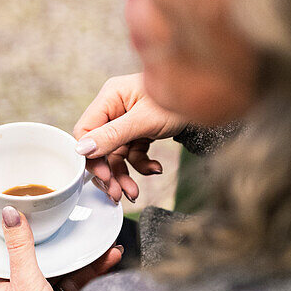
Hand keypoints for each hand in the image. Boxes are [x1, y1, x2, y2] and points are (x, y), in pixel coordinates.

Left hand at [0, 207, 123, 290]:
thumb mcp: (23, 278)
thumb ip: (20, 246)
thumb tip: (9, 214)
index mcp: (4, 284)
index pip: (16, 251)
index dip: (33, 234)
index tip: (48, 219)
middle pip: (46, 260)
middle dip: (69, 245)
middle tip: (85, 230)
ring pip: (66, 272)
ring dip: (87, 258)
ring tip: (107, 245)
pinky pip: (79, 286)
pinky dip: (93, 274)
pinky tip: (108, 262)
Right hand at [73, 73, 186, 202]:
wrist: (207, 102)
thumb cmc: (179, 100)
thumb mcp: (144, 120)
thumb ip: (112, 135)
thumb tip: (83, 149)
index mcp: (110, 97)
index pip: (85, 129)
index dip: (89, 155)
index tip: (101, 175)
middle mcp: (115, 108)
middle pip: (100, 146)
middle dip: (109, 171)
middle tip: (116, 192)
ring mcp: (127, 121)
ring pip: (116, 155)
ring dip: (123, 175)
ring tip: (132, 193)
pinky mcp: (139, 132)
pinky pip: (133, 154)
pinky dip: (141, 165)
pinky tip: (155, 169)